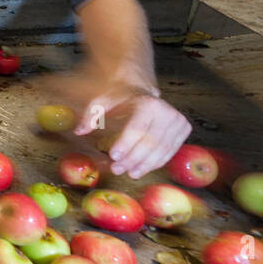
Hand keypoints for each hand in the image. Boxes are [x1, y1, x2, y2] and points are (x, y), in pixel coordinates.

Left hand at [73, 86, 191, 179]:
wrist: (144, 90)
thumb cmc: (121, 98)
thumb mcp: (103, 102)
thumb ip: (90, 115)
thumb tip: (79, 131)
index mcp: (148, 103)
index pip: (137, 128)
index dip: (126, 144)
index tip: (113, 156)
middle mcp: (167, 112)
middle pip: (150, 142)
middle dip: (132, 159)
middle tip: (117, 169)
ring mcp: (178, 122)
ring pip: (161, 150)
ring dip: (144, 165)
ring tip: (128, 173)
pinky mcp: (183, 130)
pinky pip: (169, 152)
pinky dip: (155, 163)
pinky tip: (141, 169)